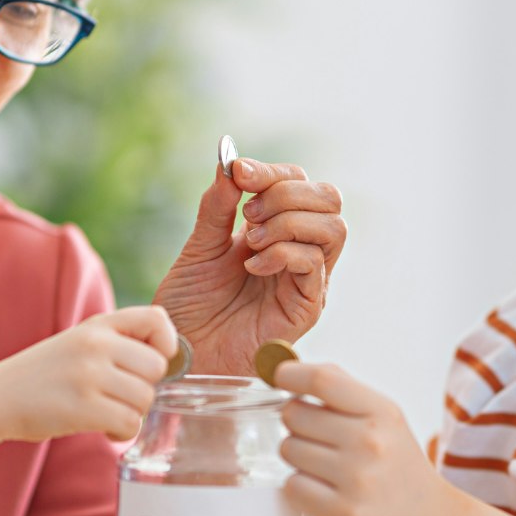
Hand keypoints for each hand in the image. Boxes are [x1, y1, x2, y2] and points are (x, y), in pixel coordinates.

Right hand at [0, 306, 174, 441]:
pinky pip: (129, 423)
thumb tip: (168, 358)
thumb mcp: (79, 342)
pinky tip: (105, 429)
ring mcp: (89, 375)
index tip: (154, 362)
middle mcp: (95, 344)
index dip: (166, 343)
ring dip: (133, 413)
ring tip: (109, 414)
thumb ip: (117, 342)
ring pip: (146, 399)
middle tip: (122, 397)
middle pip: (157, 368)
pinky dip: (122, 432)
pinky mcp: (82, 408)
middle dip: (146, 388)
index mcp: (98, 325)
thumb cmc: (46, 374)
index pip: (156, 320)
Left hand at [153, 159, 343, 376]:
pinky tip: (251, 267)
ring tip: (250, 241)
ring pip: (333, 227)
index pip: (299, 183)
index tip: (238, 173)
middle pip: (329, 198)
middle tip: (246, 216)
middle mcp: (301, 252)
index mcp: (278, 232)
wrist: (181, 354)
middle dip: (287, 193)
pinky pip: (315, 264)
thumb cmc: (190, 308)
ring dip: (288, 222)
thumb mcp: (199, 247)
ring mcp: (308, 280)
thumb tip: (231, 162)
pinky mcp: (307, 307)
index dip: (272, 172)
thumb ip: (218, 207)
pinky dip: (282, 253)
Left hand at [274, 362, 448, 515]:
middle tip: (316, 438)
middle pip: (295, 414)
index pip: (323, 380)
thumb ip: (345, 392)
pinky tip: (323, 491)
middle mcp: (370, 441)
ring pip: (289, 450)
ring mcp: (357, 478)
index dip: (291, 374)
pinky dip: (300, 487)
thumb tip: (294, 369)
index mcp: (381, 412)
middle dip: (296, 423)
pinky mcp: (344, 513)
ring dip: (297, 457)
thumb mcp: (387, 420)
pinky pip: (292, 486)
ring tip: (326, 468)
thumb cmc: (399, 467)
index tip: (280, 376)